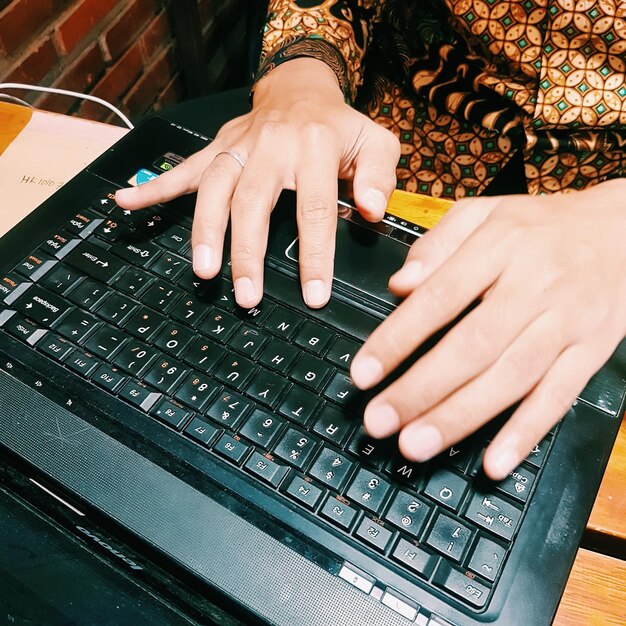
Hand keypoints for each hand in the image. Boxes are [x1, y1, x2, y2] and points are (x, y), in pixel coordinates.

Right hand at [114, 58, 399, 308]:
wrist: (300, 87)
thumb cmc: (339, 126)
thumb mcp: (375, 142)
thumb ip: (379, 176)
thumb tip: (370, 211)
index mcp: (314, 147)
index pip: (313, 209)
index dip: (313, 256)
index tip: (313, 295)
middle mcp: (270, 147)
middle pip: (252, 203)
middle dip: (246, 252)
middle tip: (245, 294)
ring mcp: (238, 148)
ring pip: (213, 190)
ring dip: (204, 231)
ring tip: (202, 271)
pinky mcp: (217, 150)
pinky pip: (183, 169)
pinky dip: (154, 188)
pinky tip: (126, 202)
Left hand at [350, 180, 625, 479]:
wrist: (623, 230)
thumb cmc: (540, 226)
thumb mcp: (484, 213)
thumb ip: (437, 244)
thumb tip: (399, 285)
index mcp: (501, 245)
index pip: (440, 296)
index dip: (398, 338)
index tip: (364, 373)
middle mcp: (536, 285)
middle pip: (474, 345)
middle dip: (421, 389)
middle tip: (379, 422)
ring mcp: (568, 322)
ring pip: (511, 377)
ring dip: (461, 416)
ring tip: (415, 444)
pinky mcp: (592, 352)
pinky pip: (560, 396)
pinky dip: (527, 432)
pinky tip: (494, 461)